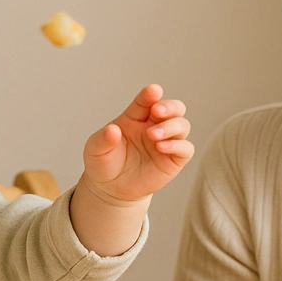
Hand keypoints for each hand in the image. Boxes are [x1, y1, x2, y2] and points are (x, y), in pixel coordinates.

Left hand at [82, 84, 192, 203]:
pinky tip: (162, 147)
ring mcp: (166, 142)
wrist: (110, 189)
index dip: (150, 94)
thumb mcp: (96, 149)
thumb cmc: (104, 163)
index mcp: (136, 117)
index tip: (152, 91)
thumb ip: (103, 139)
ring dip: (171, 126)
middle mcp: (153, 126)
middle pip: (174, 108)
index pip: (147, 100)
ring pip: (182, 125)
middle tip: (157, 111)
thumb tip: (112, 130)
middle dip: (169, 106)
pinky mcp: (173, 160)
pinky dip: (178, 145)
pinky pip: (185, 148)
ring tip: (153, 135)